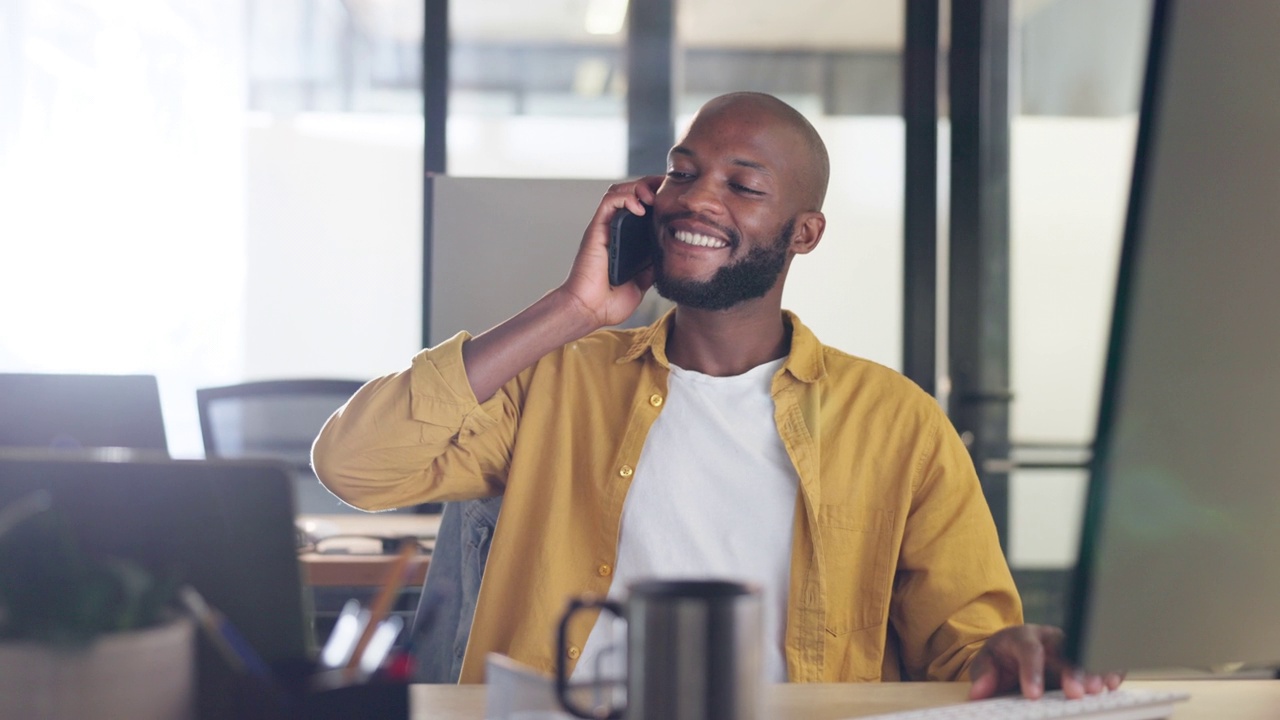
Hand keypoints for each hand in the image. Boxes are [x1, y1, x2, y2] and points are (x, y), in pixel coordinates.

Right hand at [558, 176, 663, 328]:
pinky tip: (639, 207)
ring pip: (619, 191)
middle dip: (650, 185)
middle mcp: (614, 230)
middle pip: (631, 192)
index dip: (657, 197)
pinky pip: (609, 202)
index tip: (674, 198)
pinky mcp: (596, 229)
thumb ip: (653, 265)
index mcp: (625, 240)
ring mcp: (605, 228)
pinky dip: (625, 198)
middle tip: (667, 190)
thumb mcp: (643, 282)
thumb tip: (671, 254)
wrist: (589, 310)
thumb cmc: (610, 301)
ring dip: (638, 187)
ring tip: (653, 197)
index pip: (641, 207)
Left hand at [968, 624, 1124, 699]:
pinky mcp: (1083, 655)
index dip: (1032, 671)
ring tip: (1097, 690)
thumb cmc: (1002, 656)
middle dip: (1070, 671)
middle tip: (1075, 693)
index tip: (1033, 695)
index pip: (1028, 650)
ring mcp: (1070, 645)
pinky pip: (1099, 658)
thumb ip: (983, 674)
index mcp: (1022, 636)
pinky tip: (1112, 684)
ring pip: (1084, 653)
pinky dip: (1107, 669)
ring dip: (1092, 671)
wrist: (1014, 648)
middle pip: (1063, 649)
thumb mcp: (986, 662)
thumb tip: (979, 691)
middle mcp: (1050, 638)